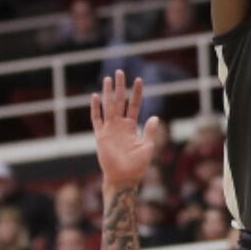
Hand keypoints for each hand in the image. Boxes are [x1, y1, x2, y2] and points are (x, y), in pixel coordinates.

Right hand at [91, 72, 160, 189]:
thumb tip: (155, 117)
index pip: (134, 105)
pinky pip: (97, 119)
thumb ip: (150, 132)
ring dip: (108, 93)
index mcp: (132, 126)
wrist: (123, 178)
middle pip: (120, 101)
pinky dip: (96, 108)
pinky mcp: (101, 136)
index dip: (136, 93)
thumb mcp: (147, 147)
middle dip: (120, 86)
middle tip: (119, 71)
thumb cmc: (137, 166)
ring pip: (108, 106)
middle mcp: (120, 125)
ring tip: (108, 79)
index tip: (139, 79)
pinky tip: (95, 97)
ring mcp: (109, 129)